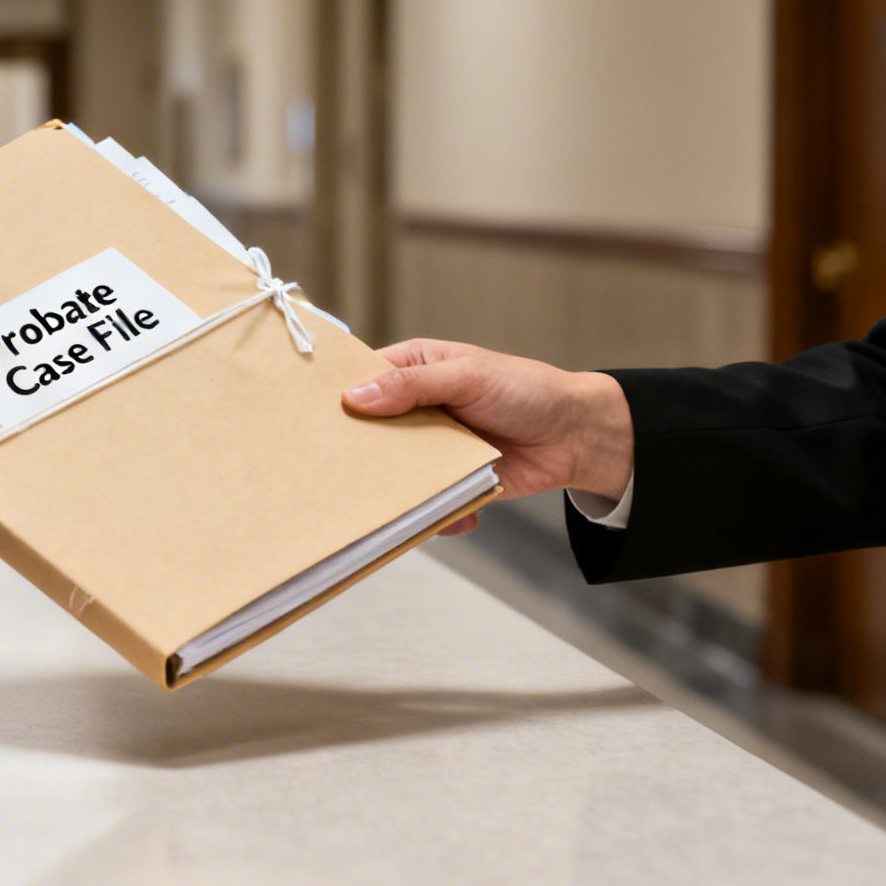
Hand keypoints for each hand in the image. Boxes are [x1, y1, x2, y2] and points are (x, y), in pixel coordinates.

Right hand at [342, 339, 633, 533]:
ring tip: (393, 503)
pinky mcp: (449, 483)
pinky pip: (427, 504)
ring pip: (393, 473)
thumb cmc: (525, 389)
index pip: (360, 380)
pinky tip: (456, 514)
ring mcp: (430, 450)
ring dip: (396, 489)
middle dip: (358, 452)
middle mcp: (415, 410)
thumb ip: (412, 386)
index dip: (337, 397)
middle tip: (338, 470)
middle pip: (369, 433)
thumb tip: (354, 397)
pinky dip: (436, 514)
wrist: (576, 435)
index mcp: (413, 371)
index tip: (309, 419)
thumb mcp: (468, 376)